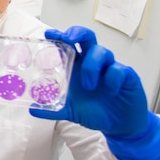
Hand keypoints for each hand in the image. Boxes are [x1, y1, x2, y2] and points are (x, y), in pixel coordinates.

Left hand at [29, 26, 159, 159]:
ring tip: (88, 86)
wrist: (119, 126)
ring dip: (92, 66)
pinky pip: (118, 69)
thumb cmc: (95, 112)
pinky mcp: (126, 75)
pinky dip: (112, 79)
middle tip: (68, 39)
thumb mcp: (71, 112)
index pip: (67, 46)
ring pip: (101, 51)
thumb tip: (32, 109)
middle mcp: (93, 63)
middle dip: (77, 33)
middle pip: (86, 37)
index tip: (49, 34)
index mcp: (77, 67)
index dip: (59, 37)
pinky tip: (110, 92)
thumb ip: (52, 110)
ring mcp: (110, 67)